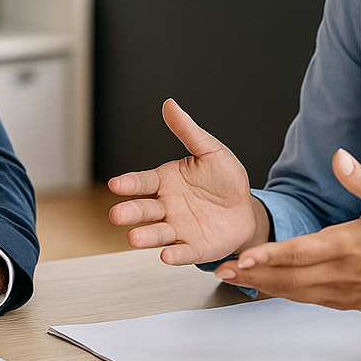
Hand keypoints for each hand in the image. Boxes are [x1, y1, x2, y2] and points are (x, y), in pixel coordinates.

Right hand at [107, 99, 267, 264]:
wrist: (245, 208)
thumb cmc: (224, 179)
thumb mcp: (210, 150)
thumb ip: (188, 131)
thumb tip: (170, 105)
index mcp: (165, 182)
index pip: (142, 182)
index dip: (128, 184)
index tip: (115, 185)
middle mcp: (166, 207)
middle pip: (144, 210)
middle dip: (130, 213)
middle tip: (116, 215)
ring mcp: (178, 229)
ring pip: (157, 233)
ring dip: (145, 237)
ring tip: (133, 238)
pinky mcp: (193, 248)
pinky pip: (182, 252)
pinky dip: (174, 256)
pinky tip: (166, 256)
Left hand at [212, 149, 360, 324]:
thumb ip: (360, 180)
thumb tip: (339, 157)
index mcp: (348, 246)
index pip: (301, 253)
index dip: (271, 256)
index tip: (245, 255)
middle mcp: (340, 273)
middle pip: (288, 277)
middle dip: (252, 274)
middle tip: (221, 268)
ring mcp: (340, 291)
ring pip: (292, 291)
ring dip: (261, 285)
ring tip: (232, 277)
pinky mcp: (342, 301)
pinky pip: (305, 298)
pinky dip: (281, 292)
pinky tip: (263, 284)